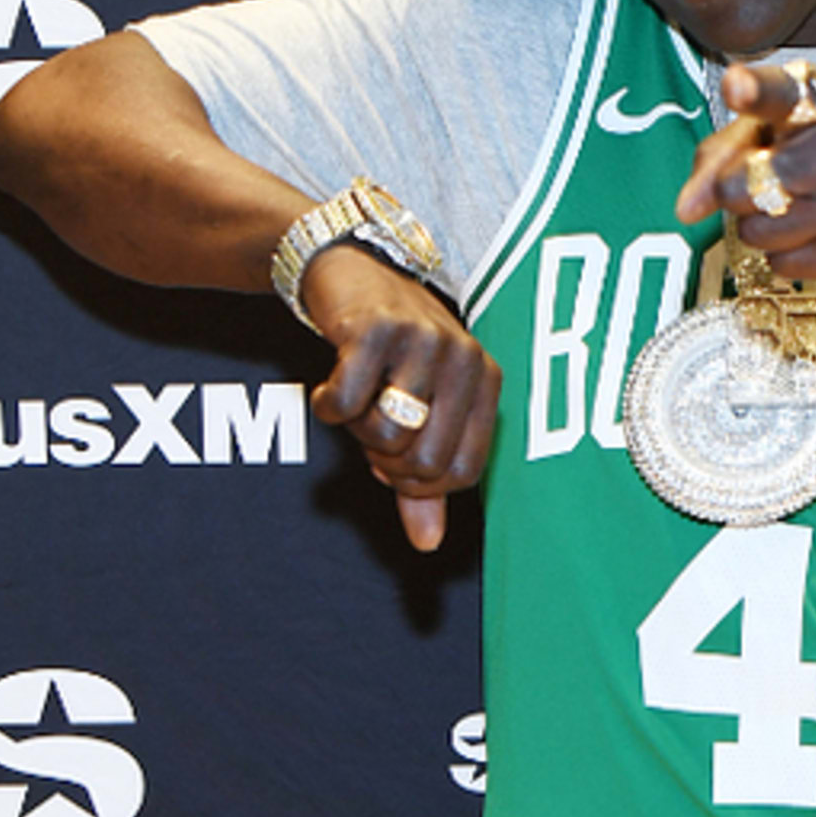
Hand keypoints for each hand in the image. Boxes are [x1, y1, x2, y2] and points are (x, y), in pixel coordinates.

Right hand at [305, 247, 498, 552]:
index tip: (395, 462)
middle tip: (371, 432)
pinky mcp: (374, 330)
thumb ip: (423, 480)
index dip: (419, 484)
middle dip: (385, 461)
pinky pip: (346, 403)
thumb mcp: (420, 410)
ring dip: (357, 430)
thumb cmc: (393, 353)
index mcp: (487, 382)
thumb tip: (428, 543)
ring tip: (358, 401)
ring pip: (386, 433)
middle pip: (424, 460)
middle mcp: (465, 359)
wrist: (350, 272)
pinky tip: (330, 387)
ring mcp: (423, 341)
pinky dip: (328, 407)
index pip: (464, 473)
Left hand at [675, 62, 815, 282]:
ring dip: (759, 223)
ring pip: (759, 233)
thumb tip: (686, 208)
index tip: (737, 86)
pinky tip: (811, 227)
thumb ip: (733, 145)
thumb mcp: (805, 114)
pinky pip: (785, 263)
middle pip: (744, 187)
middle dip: (738, 188)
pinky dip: (784, 251)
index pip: (786, 94)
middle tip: (765, 177)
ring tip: (791, 203)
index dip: (756, 91)